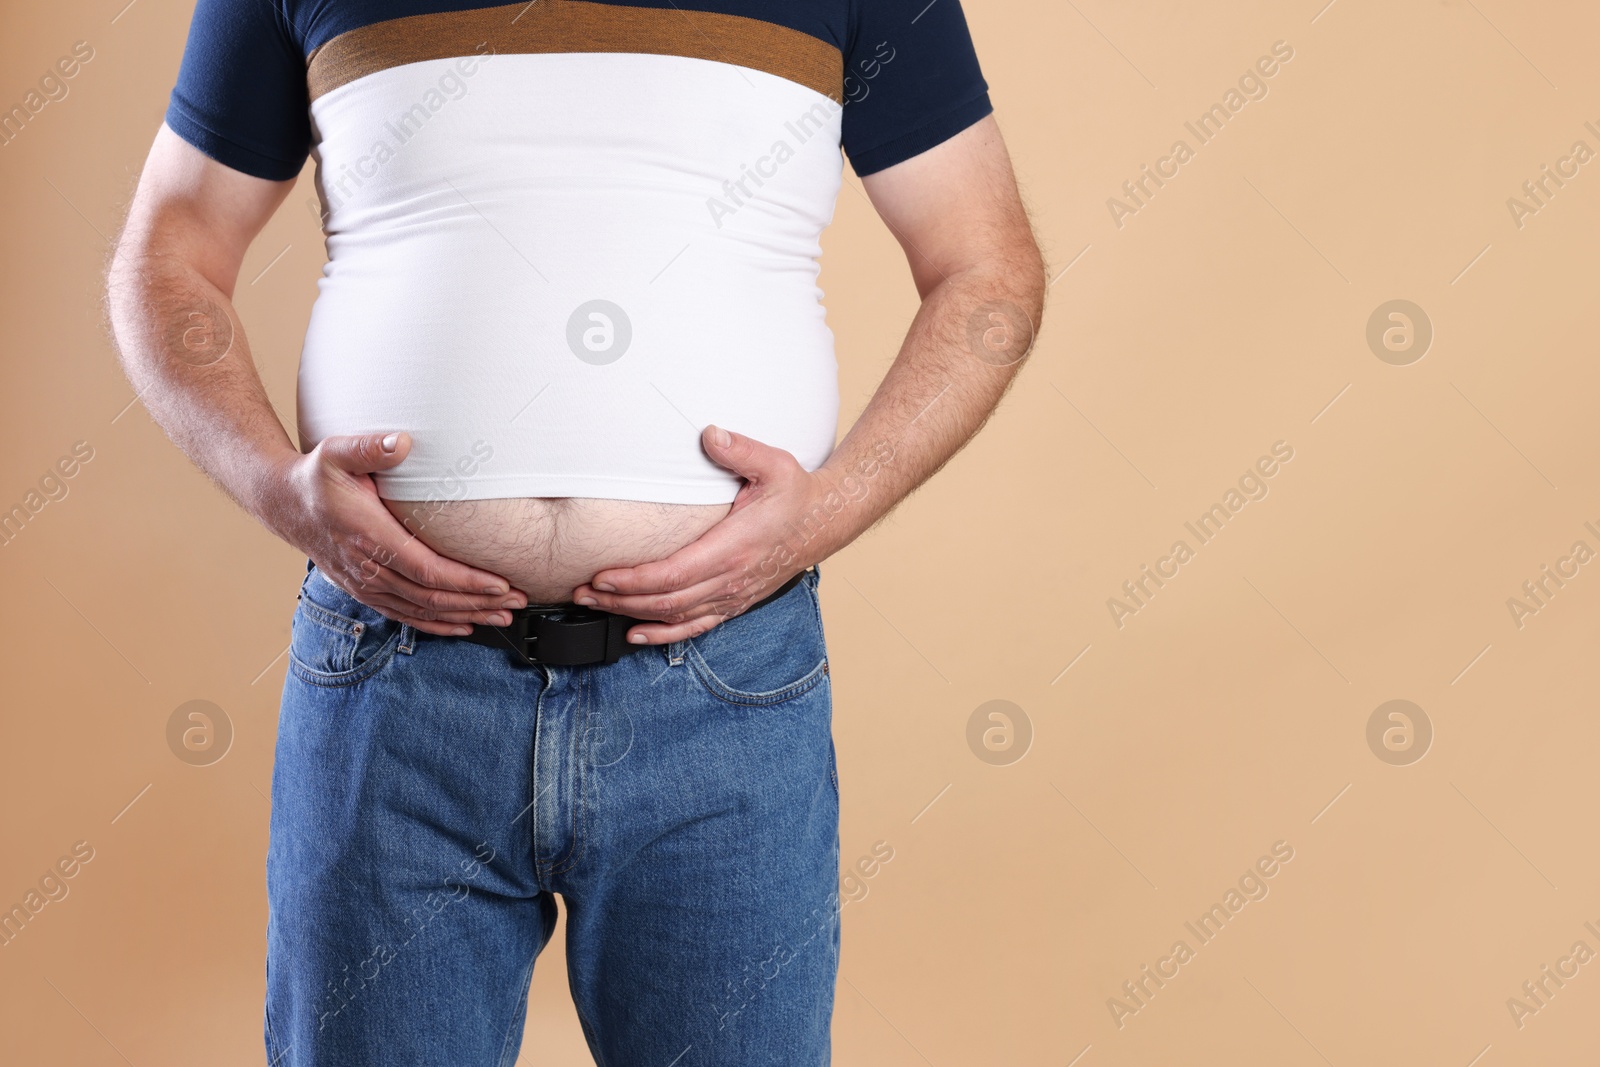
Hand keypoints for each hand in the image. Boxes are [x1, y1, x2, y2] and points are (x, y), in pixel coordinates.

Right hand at [262, 432, 525, 634]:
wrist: (284, 503)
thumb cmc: (317, 477)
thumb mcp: (337, 453)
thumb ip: (371, 448)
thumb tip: (403, 441)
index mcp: (369, 537)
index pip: (427, 570)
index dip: (466, 581)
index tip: (499, 583)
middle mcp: (368, 568)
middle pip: (433, 597)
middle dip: (479, 602)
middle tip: (517, 601)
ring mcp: (366, 584)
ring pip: (423, 611)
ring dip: (466, 616)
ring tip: (502, 616)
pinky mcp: (366, 591)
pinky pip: (406, 616)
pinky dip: (437, 624)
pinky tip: (463, 626)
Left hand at [571, 426, 836, 643]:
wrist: (824, 522)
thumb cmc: (795, 494)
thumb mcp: (774, 464)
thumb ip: (740, 450)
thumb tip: (710, 434)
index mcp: (734, 548)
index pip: (674, 574)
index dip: (635, 580)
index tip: (602, 575)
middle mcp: (732, 579)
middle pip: (666, 601)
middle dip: (620, 598)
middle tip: (583, 591)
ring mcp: (734, 595)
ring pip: (675, 617)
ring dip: (633, 614)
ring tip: (596, 605)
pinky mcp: (735, 602)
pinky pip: (695, 626)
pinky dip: (663, 634)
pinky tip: (636, 633)